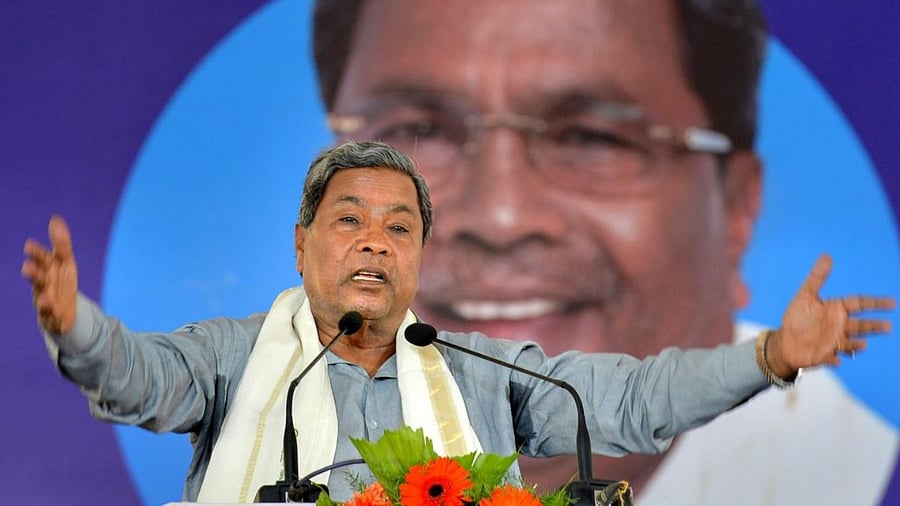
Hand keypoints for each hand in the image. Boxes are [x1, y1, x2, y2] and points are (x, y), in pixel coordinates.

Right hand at [22, 215, 78, 334]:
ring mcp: (46, 303)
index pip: (42, 260)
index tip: (29, 246)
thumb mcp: (64, 261)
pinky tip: (60, 319)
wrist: (63, 310)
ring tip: (46, 299)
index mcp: (46, 270)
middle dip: (33, 274)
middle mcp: (43, 286)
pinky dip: (56, 320)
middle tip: (27, 268)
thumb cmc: (60, 281)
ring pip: (42, 302)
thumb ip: (61, 242)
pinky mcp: (53, 319)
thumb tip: (55, 218)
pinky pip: (54, 320)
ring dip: (43, 300)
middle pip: (38, 280)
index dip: (36, 254)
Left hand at [765, 254, 894, 377]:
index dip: (875, 303)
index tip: (892, 303)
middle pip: (861, 325)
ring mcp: (833, 341)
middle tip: (888, 326)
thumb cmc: (796, 318)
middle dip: (873, 326)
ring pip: (850, 342)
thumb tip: (827, 256)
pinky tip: (836, 360)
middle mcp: (839, 325)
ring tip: (862, 344)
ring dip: (857, 344)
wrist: (785, 341)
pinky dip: (834, 359)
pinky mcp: (825, 355)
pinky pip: (832, 358)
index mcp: (836, 309)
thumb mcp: (805, 295)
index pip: (859, 303)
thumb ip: (817, 278)